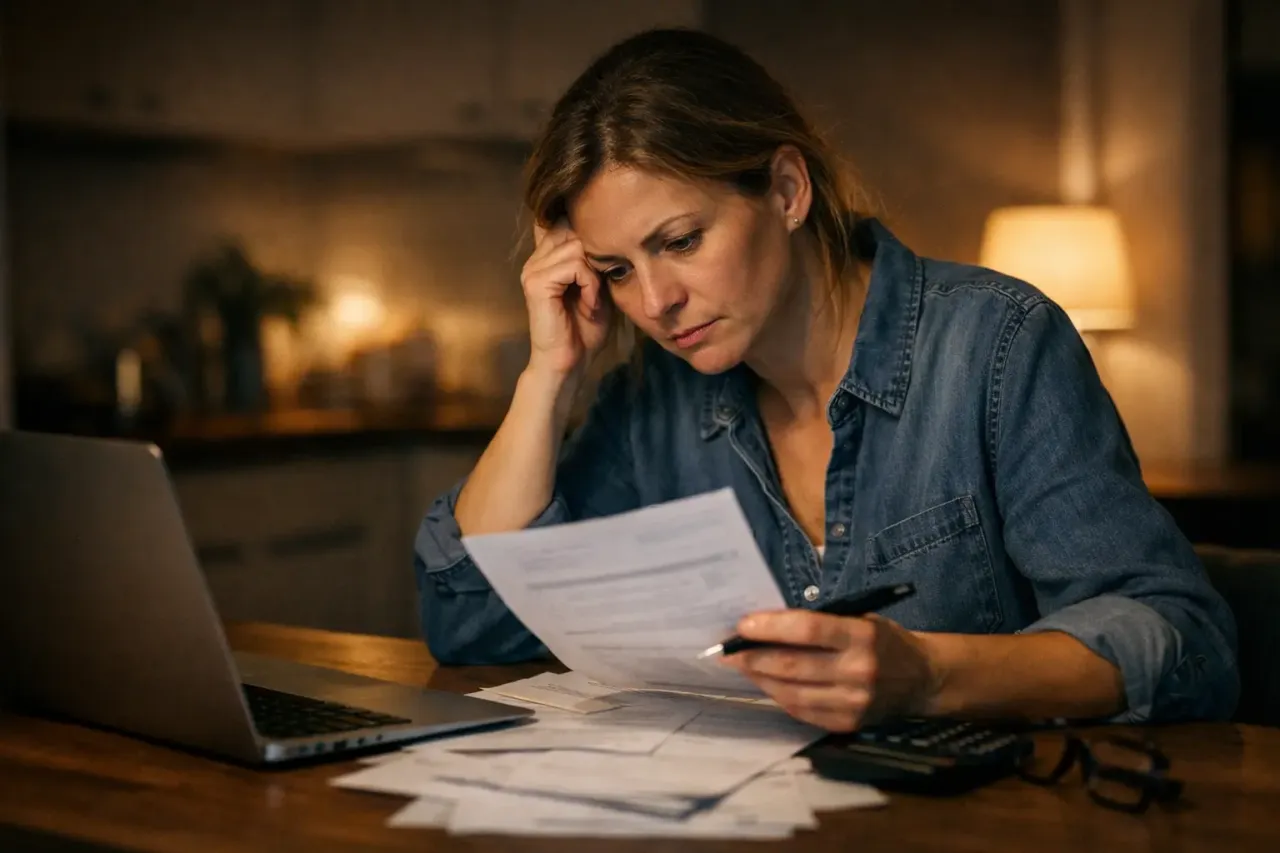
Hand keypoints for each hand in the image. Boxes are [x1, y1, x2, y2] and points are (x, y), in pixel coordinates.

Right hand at [521, 222, 612, 377]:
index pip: (570, 223)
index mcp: (547, 257)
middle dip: (597, 257)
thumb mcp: (598, 286)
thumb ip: (597, 259)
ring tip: (594, 300)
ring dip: (595, 275)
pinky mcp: (536, 283)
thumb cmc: (585, 329)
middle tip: (600, 289)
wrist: (569, 363)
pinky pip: (575, 266)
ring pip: (578, 247)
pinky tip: (590, 305)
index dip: (594, 240)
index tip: (604, 271)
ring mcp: (533, 270)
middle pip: (575, 230)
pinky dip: (590, 285)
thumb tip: (610, 231)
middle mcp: (536, 259)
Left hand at [718, 610, 937, 731]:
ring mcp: (853, 703)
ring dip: (760, 679)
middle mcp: (858, 671)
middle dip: (753, 657)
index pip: (809, 629)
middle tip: (728, 650)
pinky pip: (802, 711)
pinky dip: (779, 696)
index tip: (743, 625)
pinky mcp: (848, 724)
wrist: (923, 679)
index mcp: (863, 637)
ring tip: (742, 666)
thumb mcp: (861, 619)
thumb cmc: (884, 640)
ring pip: (791, 692)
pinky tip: (767, 684)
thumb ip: (822, 622)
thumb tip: (767, 624)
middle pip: (793, 665)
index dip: (771, 627)